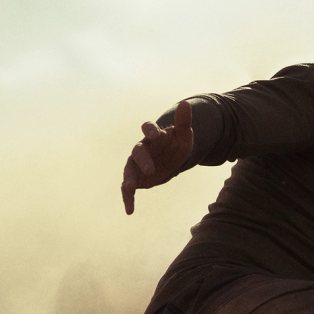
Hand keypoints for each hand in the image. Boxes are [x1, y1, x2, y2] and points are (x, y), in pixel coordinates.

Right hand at [122, 99, 193, 214]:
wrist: (171, 158)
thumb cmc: (177, 144)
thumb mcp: (185, 135)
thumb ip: (184, 121)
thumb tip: (185, 103)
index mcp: (153, 135)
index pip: (147, 128)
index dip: (150, 130)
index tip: (154, 134)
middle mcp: (141, 148)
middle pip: (138, 152)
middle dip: (143, 160)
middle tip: (151, 170)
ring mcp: (136, 164)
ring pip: (129, 170)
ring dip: (128, 179)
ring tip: (130, 188)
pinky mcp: (136, 178)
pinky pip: (127, 188)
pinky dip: (127, 198)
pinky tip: (129, 211)